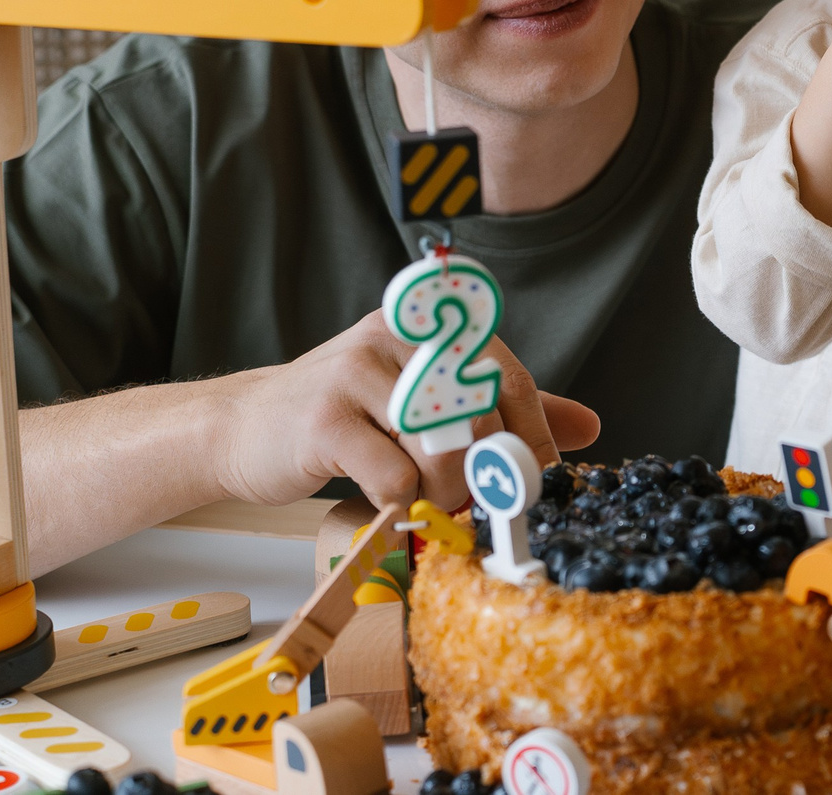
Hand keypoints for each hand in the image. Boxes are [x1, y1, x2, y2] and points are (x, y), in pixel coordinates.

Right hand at [208, 311, 600, 509]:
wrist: (243, 428)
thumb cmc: (343, 418)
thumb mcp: (422, 402)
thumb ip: (501, 411)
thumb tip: (588, 426)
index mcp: (426, 328)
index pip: (504, 374)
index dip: (533, 432)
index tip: (540, 477)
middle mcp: (394, 338)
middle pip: (477, 410)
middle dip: (487, 469)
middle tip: (481, 502)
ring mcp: (355, 373)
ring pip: (439, 444)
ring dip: (445, 491)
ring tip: (429, 504)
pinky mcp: (322, 418)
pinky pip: (391, 473)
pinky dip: (400, 502)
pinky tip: (386, 503)